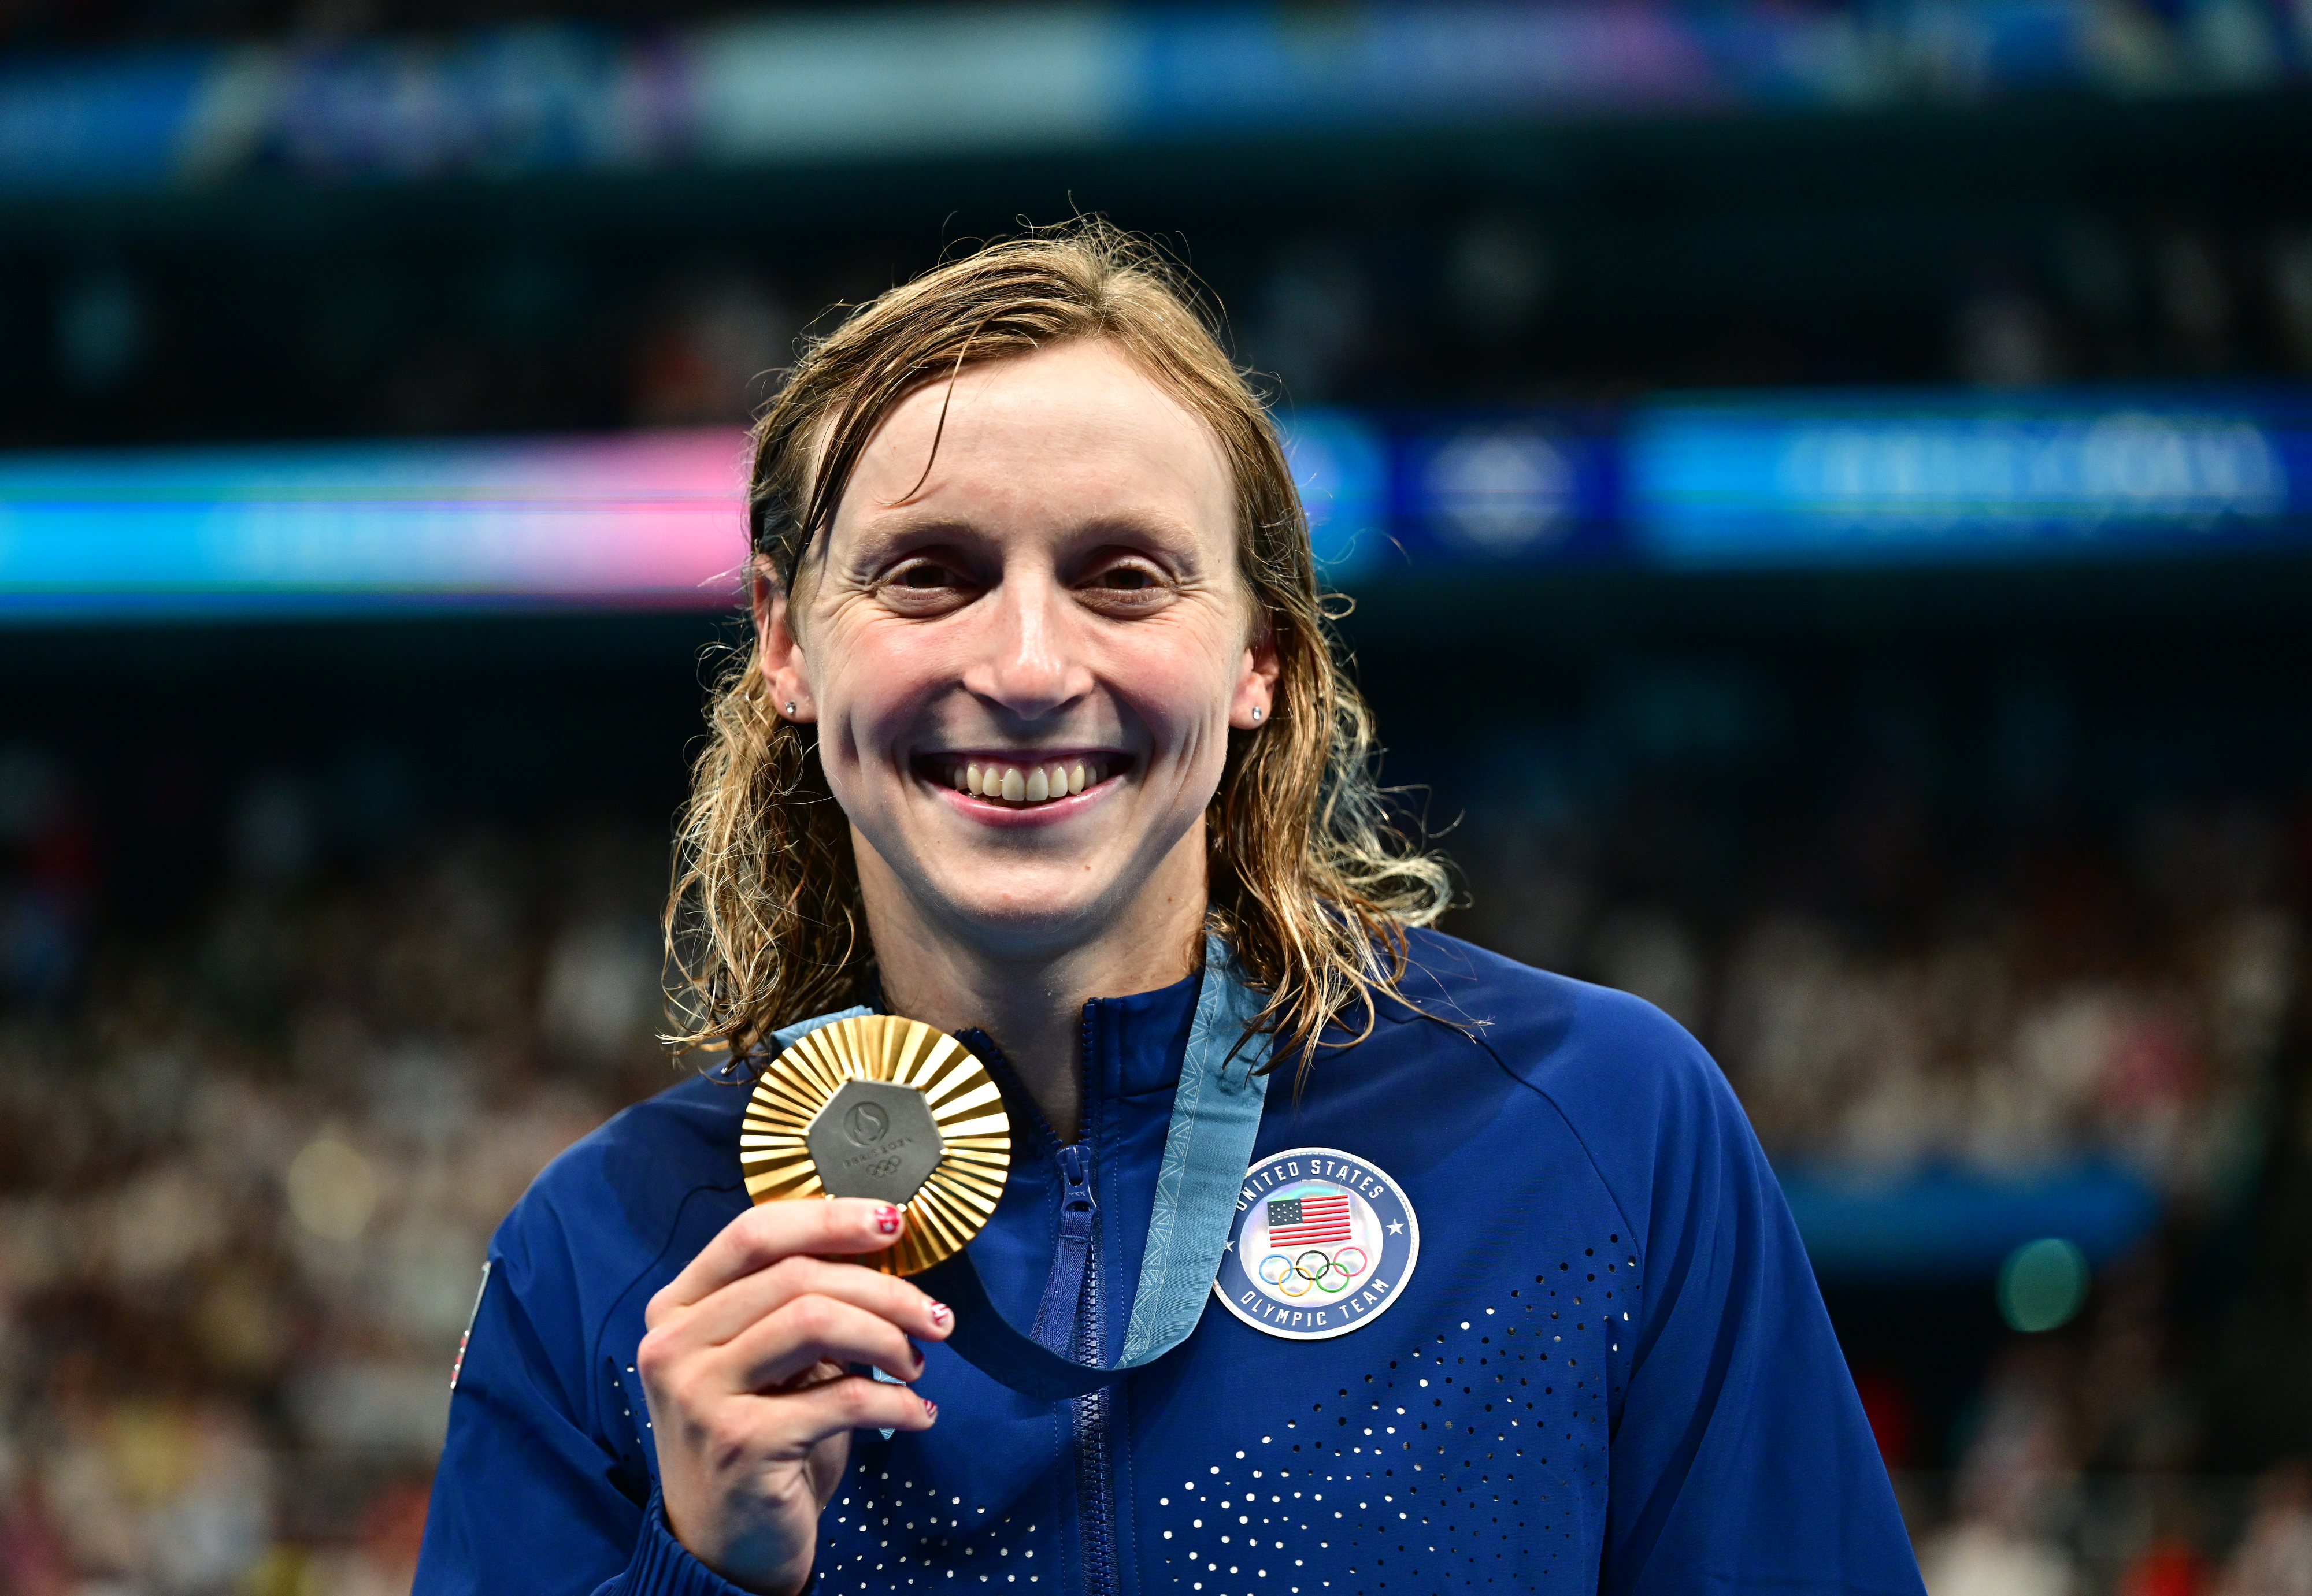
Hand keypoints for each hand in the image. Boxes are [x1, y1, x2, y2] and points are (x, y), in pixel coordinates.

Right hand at [638, 1198, 951, 1594]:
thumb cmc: (759, 1441)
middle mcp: (674, 1344)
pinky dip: (895, 1402)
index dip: (830, 1217)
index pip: (754, 1232)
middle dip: (884, 1288)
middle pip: (798, 1275)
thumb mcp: (766, 1362)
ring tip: (915, 1364)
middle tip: (935, 1316)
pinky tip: (917, 1413)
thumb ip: (795, 1303)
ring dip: (888, 1337)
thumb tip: (881, 1246)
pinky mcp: (739, 1444)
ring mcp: (699, 1394)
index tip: (895, 1223)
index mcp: (677, 1307)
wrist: (726, 1549)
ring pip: (818, 1321)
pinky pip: (841, 1398)